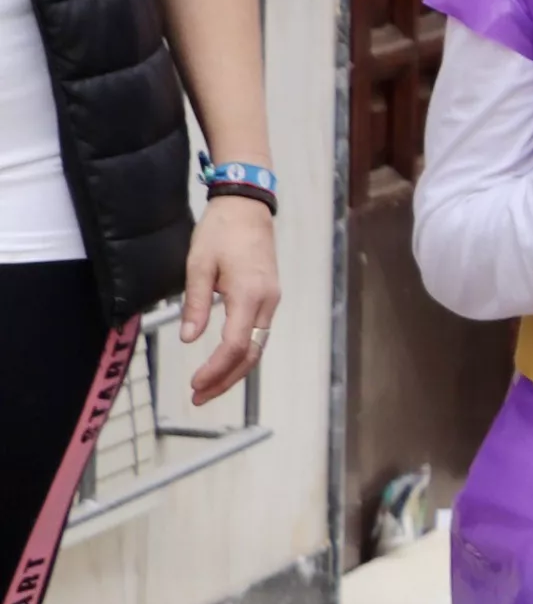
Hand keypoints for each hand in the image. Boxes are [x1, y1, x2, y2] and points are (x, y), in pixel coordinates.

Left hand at [180, 194, 278, 407]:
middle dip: (226, 379)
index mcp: (249, 295)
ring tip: (208, 386)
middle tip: (199, 397)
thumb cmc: (220, 232)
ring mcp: (272, 300)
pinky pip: (259, 333)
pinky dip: (243, 353)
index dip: (216, 369)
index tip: (194, 384)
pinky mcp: (270, 296)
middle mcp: (267, 302)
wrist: (248, 207)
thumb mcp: (198, 265)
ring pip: (258, 346)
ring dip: (235, 370)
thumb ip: (194, 304)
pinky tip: (225, 361)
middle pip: (252, 354)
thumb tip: (188, 338)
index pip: (235, 345)